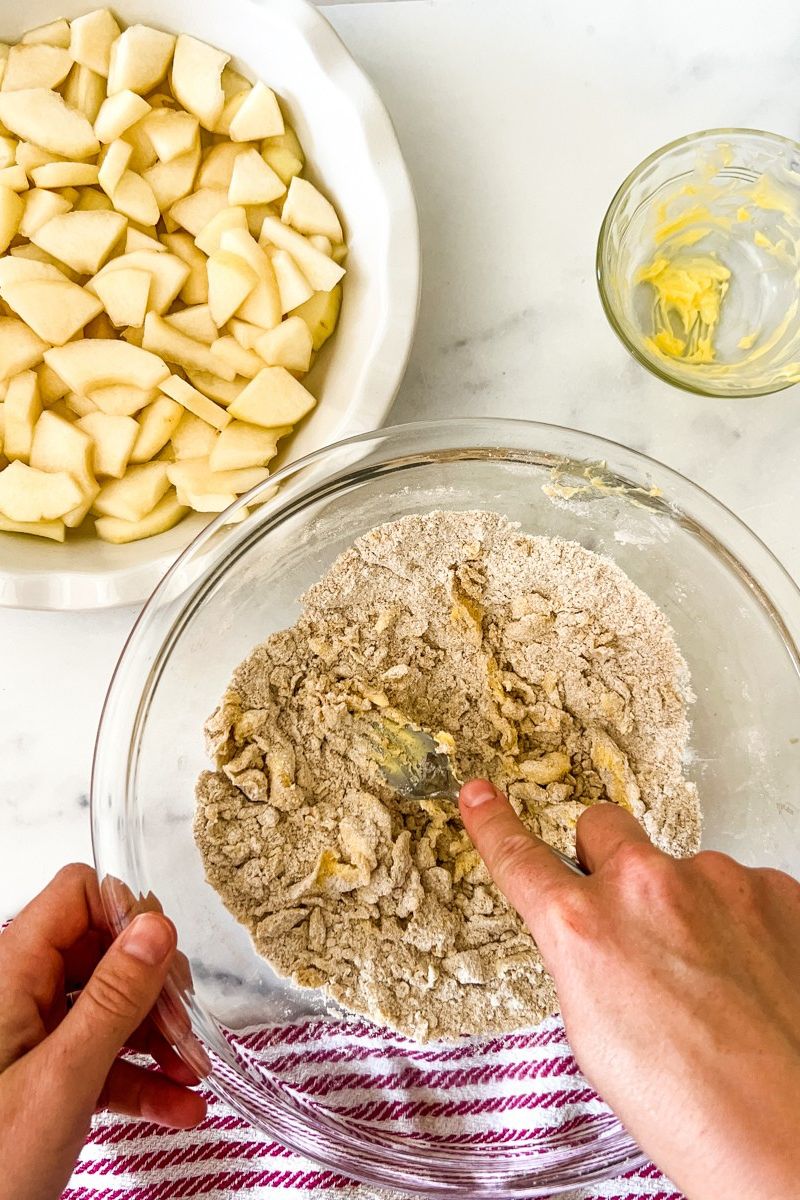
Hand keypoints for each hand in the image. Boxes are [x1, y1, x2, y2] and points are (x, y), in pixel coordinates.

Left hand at [0, 864, 206, 1199]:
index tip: (163, 960)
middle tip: (185, 1030)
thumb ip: (113, 1000)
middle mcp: (19, 995)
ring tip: (193, 1074)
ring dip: (158, 1038)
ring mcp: (31, 1037)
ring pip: (109, 1007)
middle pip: (103, 952)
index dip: (125, 914)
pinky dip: (142, 1077)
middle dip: (155, 988)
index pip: (76, 895)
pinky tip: (178, 1106)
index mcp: (11, 975)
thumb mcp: (62, 1080)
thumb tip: (154, 926)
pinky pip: (102, 1057)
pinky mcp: (43, 1077)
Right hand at [460, 781, 799, 1199]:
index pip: (521, 858)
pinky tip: (748, 976)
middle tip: (630, 920)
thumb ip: (583, 955)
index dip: (493, 824)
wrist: (783, 1132)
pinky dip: (741, 921)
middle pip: (605, 827)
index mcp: (584, 926)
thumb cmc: (689, 1108)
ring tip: (709, 980)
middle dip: (606, 859)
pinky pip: (741, 889)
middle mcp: (646, 886)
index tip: (479, 796)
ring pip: (681, 867)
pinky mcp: (776, 890)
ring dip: (684, 904)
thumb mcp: (592, 1032)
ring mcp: (719, 881)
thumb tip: (593, 934)